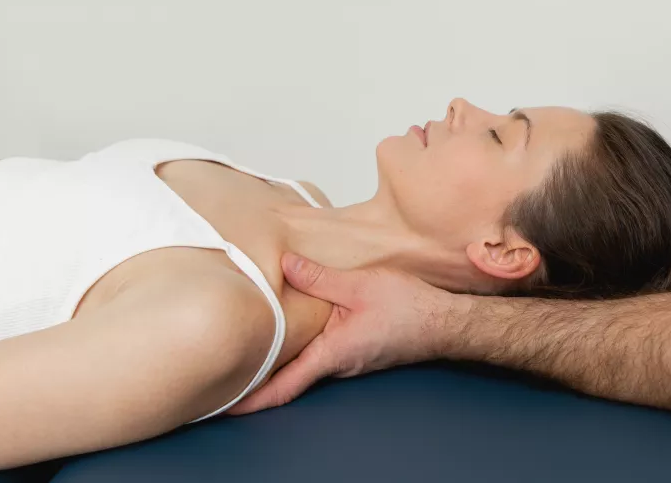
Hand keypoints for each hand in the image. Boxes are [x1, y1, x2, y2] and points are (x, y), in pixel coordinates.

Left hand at [229, 253, 467, 413]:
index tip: (225, 405)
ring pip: (307, 362)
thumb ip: (319, 277)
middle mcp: (339, 364)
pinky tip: (296, 327)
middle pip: (290, 377)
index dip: (252, 399)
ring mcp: (349, 360)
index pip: (283, 386)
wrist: (445, 322)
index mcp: (333, 354)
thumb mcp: (359, 285)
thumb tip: (285, 265)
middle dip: (260, 377)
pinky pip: (323, 352)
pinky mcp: (359, 349)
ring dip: (282, 359)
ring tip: (254, 346)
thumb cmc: (410, 308)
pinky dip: (303, 346)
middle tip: (228, 372)